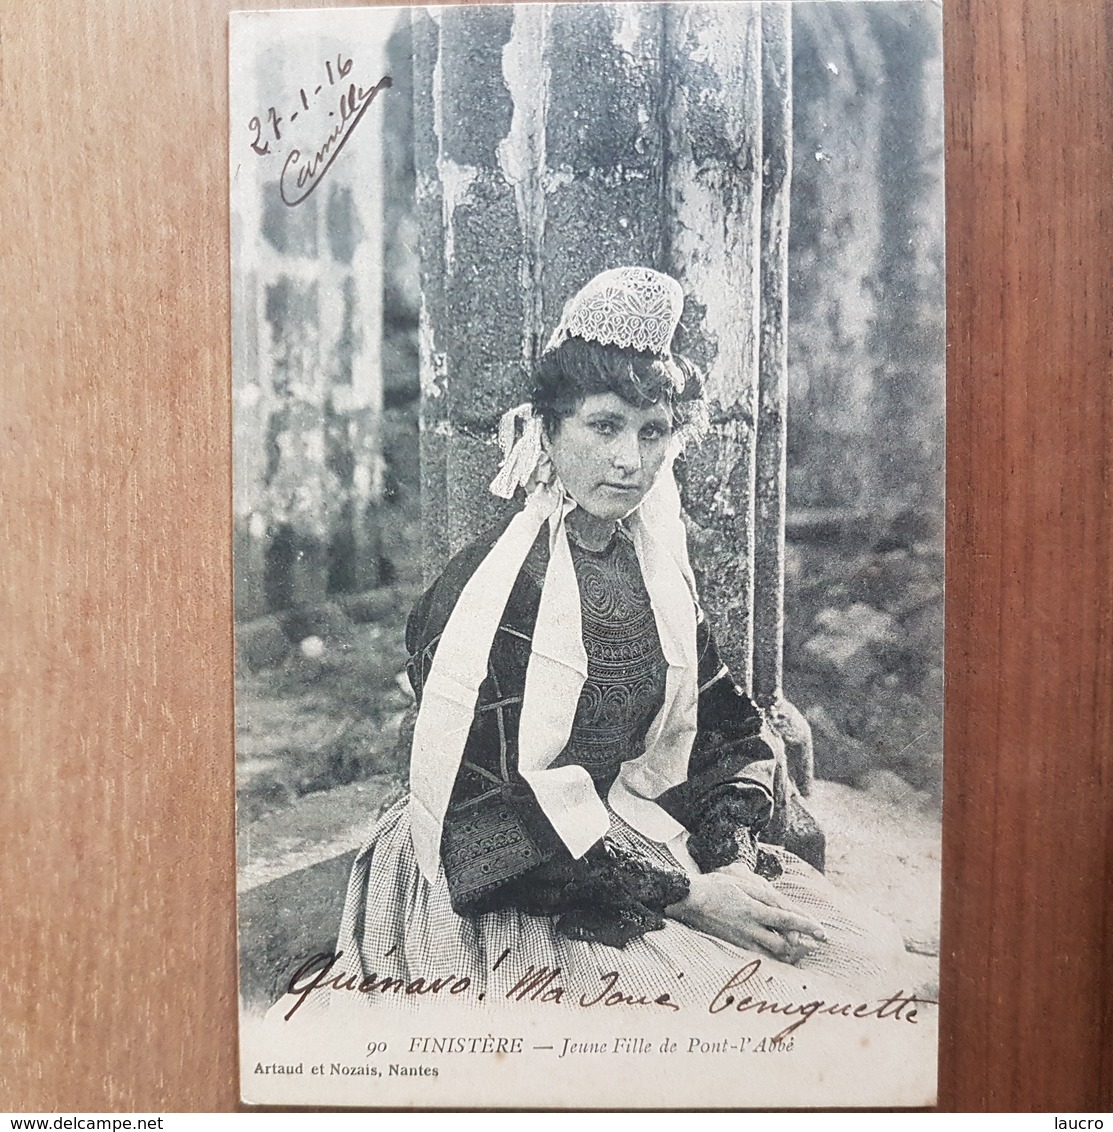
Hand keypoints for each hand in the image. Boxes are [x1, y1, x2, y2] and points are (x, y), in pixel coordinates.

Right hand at [666, 870, 825, 963]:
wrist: (688, 901)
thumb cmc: (716, 886)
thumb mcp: (743, 883)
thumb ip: (766, 895)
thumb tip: (786, 906)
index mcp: (753, 909)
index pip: (788, 920)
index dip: (808, 927)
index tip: (823, 934)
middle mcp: (749, 927)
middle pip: (783, 943)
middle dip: (801, 946)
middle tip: (813, 944)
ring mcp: (741, 939)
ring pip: (772, 953)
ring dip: (789, 953)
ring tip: (800, 950)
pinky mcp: (734, 946)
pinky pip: (759, 956)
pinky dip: (773, 956)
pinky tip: (778, 953)